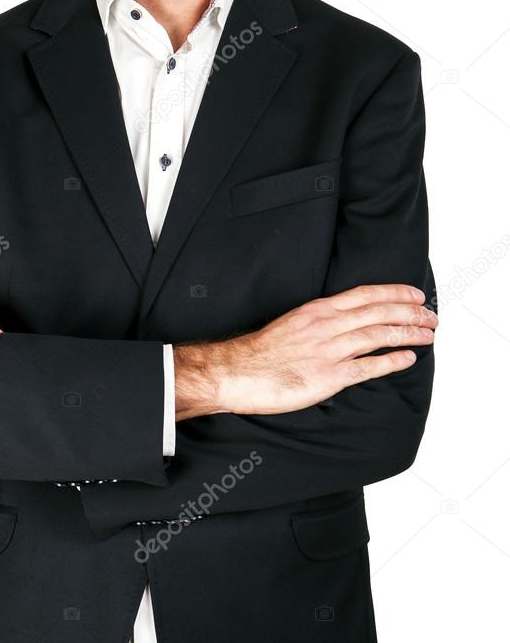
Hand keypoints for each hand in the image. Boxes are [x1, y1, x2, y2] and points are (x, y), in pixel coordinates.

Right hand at [174, 283, 437, 418]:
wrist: (238, 371)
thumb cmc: (262, 351)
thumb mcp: (293, 323)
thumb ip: (320, 321)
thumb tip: (345, 322)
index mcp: (317, 310)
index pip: (364, 294)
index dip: (394, 292)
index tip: (414, 293)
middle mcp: (327, 325)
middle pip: (378, 312)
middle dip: (410, 312)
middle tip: (430, 315)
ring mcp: (330, 350)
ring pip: (379, 335)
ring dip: (408, 332)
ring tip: (428, 333)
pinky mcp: (330, 376)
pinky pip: (369, 366)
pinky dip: (392, 360)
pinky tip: (408, 358)